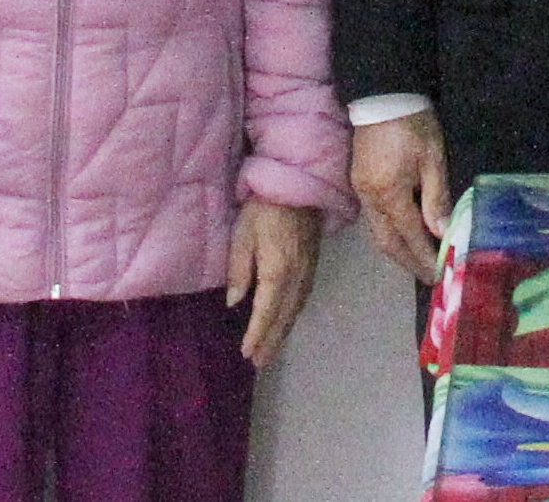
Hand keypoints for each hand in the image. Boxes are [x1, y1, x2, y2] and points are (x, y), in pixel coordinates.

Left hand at [228, 200, 321, 365]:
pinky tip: (287, 320)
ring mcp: (308, 271)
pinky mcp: (313, 264)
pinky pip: (303, 298)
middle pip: (284, 317)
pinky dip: (293, 315)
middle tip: (260, 363)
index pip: (266, 312)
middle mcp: (297, 277)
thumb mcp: (243, 235)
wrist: (298, 185)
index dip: (257, 335)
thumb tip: (235, 302)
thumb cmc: (264, 208)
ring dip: (283, 331)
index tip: (247, 354)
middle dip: (271, 341)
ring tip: (271, 349)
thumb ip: (239, 270)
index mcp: (278, 271)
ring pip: (296, 309)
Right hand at [352, 108, 452, 284]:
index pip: (409, 236)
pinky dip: (388, 233)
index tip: (438, 275)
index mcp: (389, 192)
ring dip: (396, 251)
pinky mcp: (359, 181)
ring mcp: (361, 190)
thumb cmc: (413, 123)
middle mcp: (370, 197)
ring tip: (417, 262)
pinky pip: (373, 218)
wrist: (382, 95)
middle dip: (407, 262)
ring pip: (376, 232)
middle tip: (427, 277)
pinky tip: (402, 236)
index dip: (423, 258)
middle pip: (386, 242)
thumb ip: (435, 197)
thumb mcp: (433, 158)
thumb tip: (441, 233)